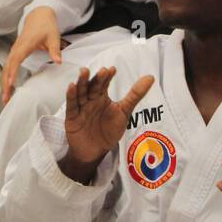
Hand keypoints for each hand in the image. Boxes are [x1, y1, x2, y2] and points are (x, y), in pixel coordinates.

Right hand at [2, 6, 64, 103]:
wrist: (38, 16)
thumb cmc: (46, 26)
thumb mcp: (53, 36)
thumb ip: (55, 49)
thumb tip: (58, 61)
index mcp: (25, 44)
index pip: (16, 59)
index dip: (12, 71)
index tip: (11, 83)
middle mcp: (17, 48)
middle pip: (7, 68)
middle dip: (5, 83)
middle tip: (6, 99)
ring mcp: (14, 51)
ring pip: (6, 69)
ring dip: (4, 84)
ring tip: (5, 99)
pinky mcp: (15, 54)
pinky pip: (8, 68)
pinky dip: (7, 79)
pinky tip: (8, 89)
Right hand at [58, 66, 154, 182]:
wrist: (96, 152)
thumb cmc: (108, 131)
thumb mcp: (124, 111)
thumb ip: (135, 94)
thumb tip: (150, 77)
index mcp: (101, 98)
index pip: (104, 84)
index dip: (107, 77)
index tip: (112, 70)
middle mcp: (90, 100)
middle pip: (92, 86)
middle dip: (96, 78)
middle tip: (102, 70)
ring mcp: (80, 108)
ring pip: (80, 92)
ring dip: (81, 82)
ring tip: (84, 71)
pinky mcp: (72, 118)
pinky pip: (71, 105)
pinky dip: (70, 96)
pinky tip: (71, 86)